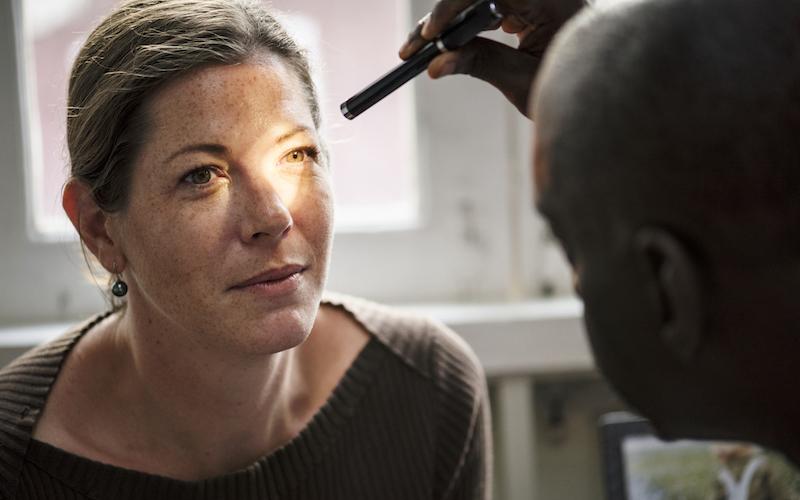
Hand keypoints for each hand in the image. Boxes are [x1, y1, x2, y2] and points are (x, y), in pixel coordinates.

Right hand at [398, 0, 583, 116]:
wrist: (601, 93)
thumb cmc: (571, 87)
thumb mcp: (522, 79)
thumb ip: (478, 64)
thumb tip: (435, 65)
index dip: (451, 8)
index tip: (430, 36)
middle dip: (444, 17)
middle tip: (414, 47)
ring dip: (452, 20)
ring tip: (425, 48)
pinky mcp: (532, 3)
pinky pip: (492, 4)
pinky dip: (469, 22)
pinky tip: (453, 43)